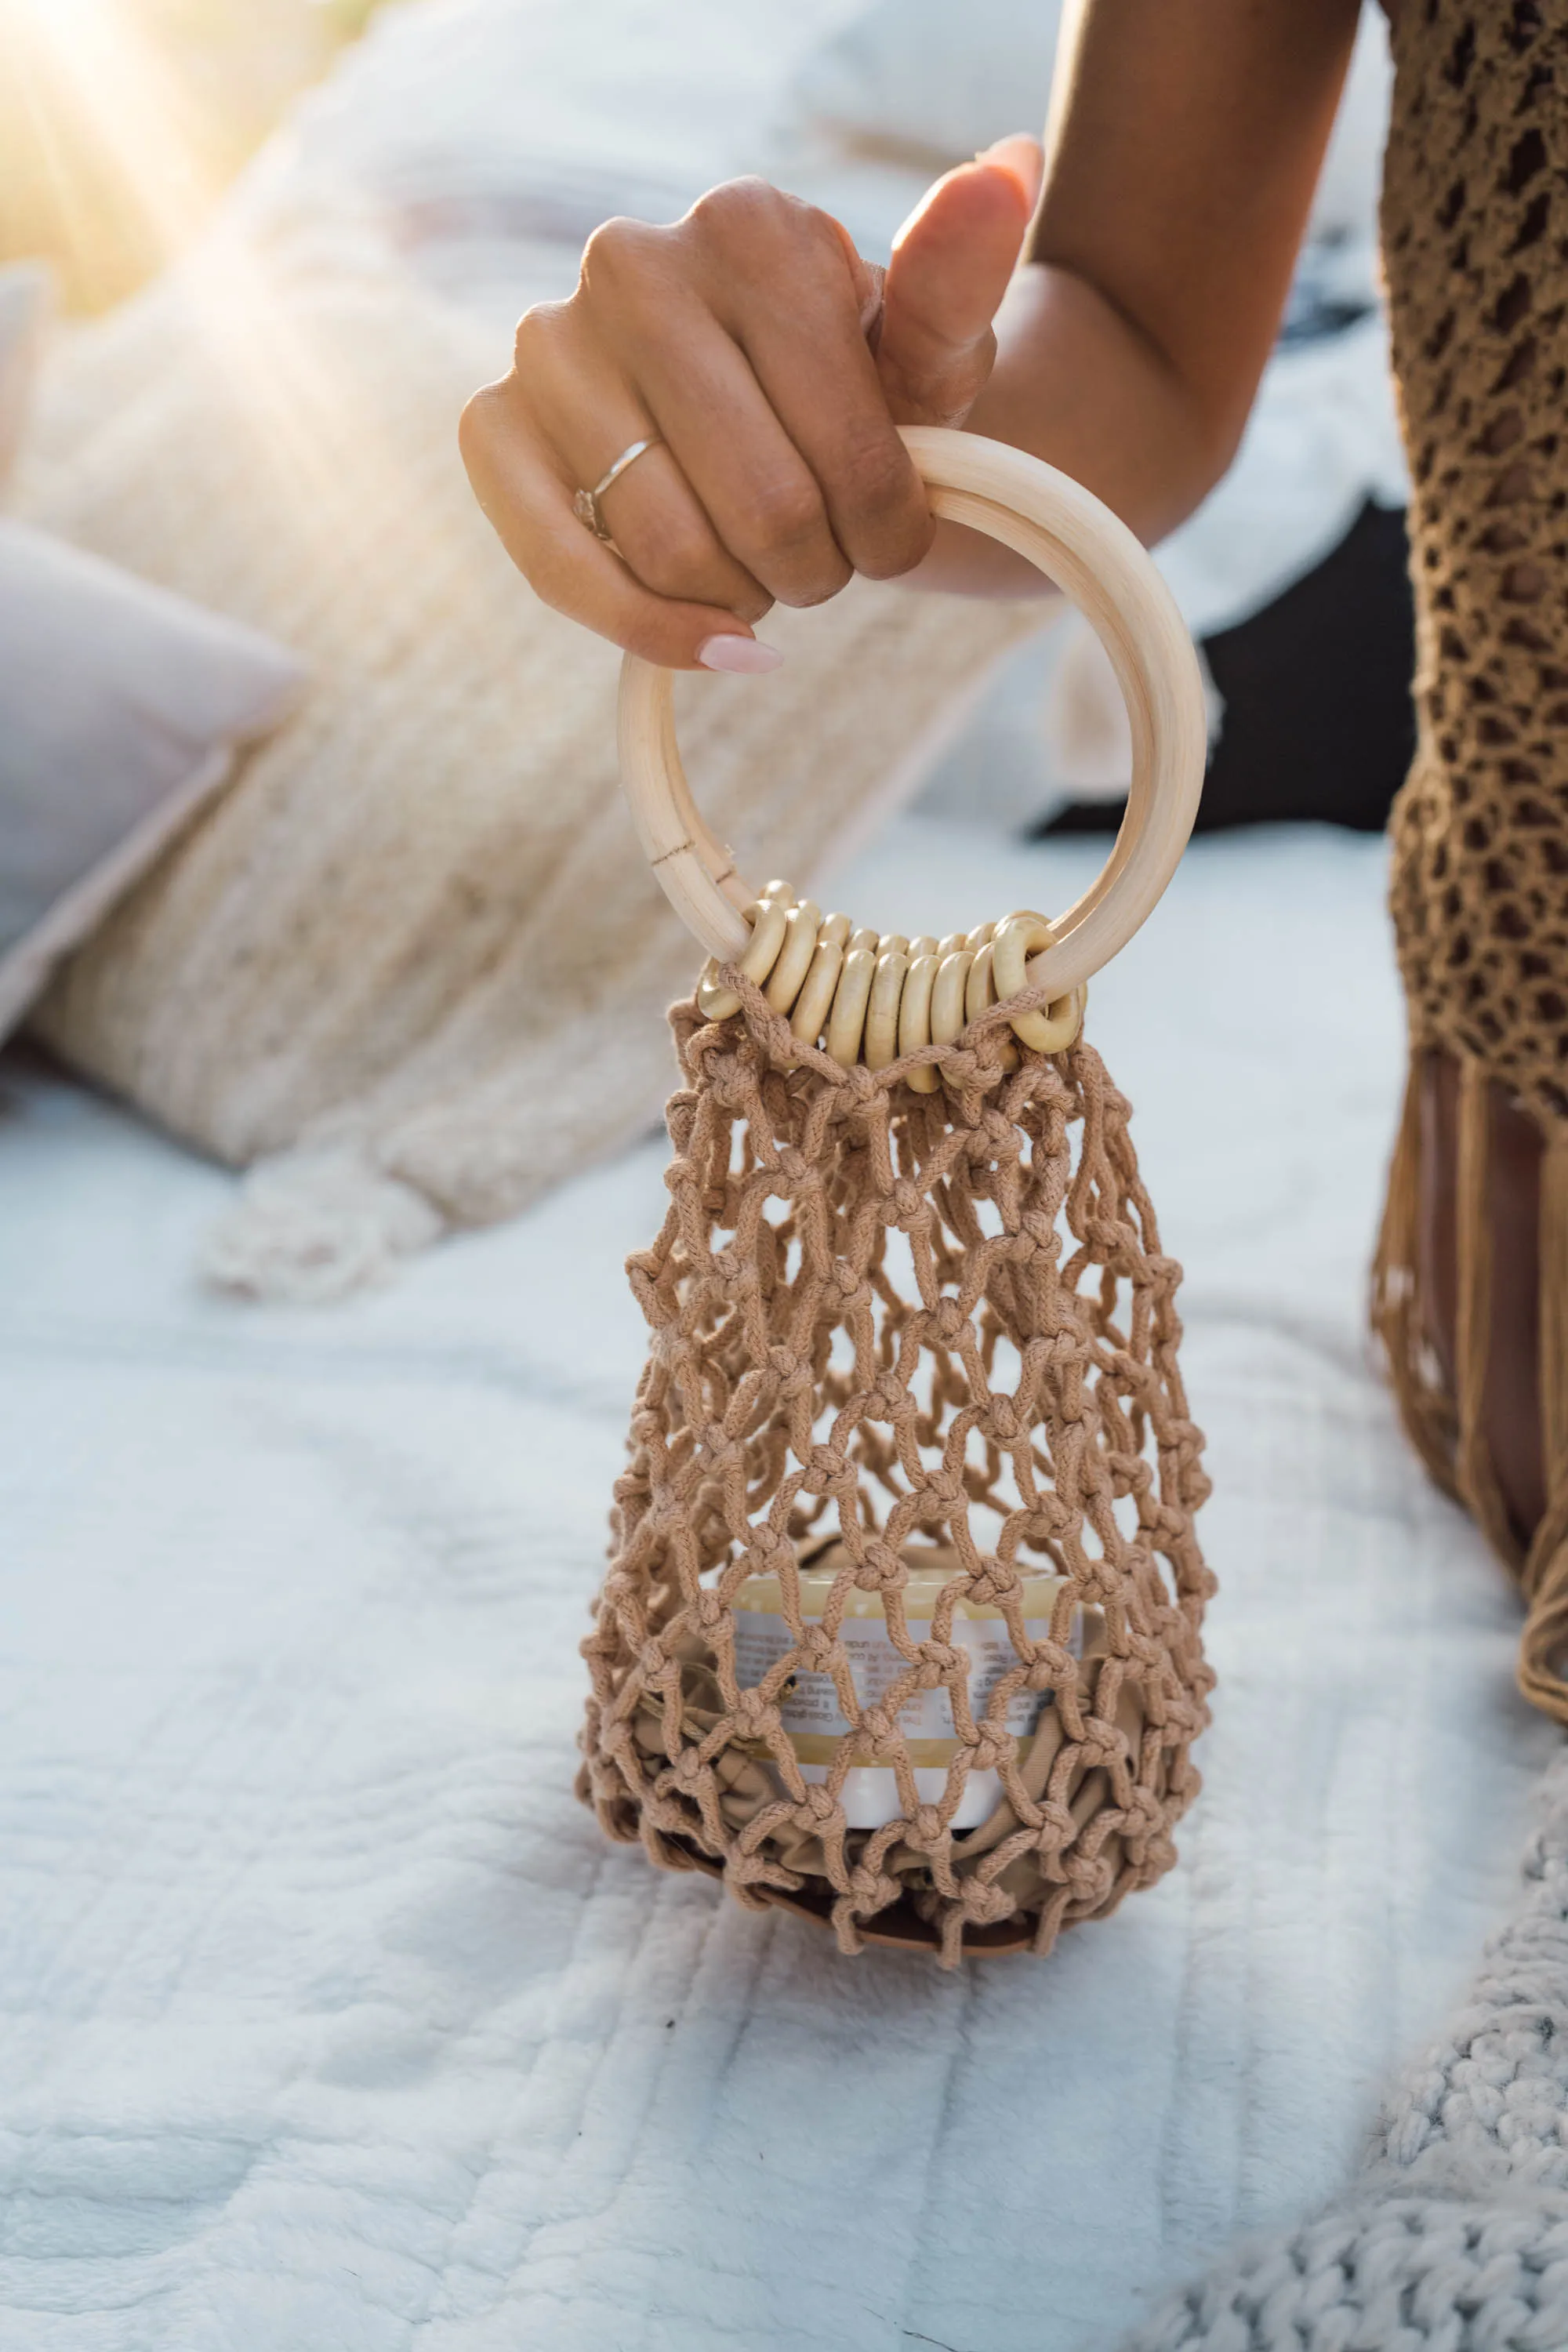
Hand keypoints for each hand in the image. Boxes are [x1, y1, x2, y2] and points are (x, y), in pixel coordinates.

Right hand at [459, 136, 1042, 670]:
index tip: (896, 532)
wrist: (771, 412)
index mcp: (747, 226)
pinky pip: (563, 572)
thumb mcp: (931, 353)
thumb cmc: (859, 387)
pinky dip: (654, 635)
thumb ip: (961, 283)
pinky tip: (718, 648)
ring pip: (674, 552)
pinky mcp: (492, 428)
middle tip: (826, 554)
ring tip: (762, 562)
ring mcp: (550, 344)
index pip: (846, 444)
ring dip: (743, 597)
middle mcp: (630, 262)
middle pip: (764, 508)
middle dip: (817, 566)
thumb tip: (1006, 166)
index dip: (889, 528)